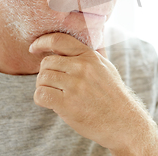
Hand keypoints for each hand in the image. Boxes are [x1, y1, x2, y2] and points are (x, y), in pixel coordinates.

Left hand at [29, 33, 157, 154]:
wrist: (123, 121)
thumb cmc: (112, 95)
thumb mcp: (106, 67)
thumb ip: (91, 54)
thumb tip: (84, 36)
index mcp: (90, 56)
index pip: (59, 40)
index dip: (42, 42)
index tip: (34, 48)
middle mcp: (83, 68)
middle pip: (46, 63)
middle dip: (46, 73)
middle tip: (54, 84)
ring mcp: (75, 85)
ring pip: (42, 79)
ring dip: (44, 87)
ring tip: (56, 94)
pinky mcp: (67, 104)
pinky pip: (40, 94)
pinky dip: (41, 98)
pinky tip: (51, 103)